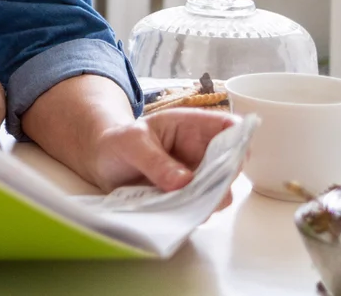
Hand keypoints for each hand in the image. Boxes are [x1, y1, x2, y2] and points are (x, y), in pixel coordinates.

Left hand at [89, 108, 237, 202]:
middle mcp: (200, 152)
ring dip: (207, 201)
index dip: (238, 142)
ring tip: (183, 204)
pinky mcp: (187, 198)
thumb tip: (184, 182)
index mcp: (191, 127)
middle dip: (222, 181)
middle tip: (200, 191)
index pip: (229, 127)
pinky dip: (192, 214)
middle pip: (231, 166)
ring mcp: (196, 177)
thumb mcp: (131, 143)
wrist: (102, 161)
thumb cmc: (119, 141)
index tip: (231, 162)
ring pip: (219, 192)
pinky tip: (176, 213)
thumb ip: (155, 160)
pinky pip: (200, 209)